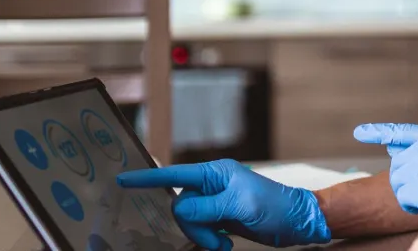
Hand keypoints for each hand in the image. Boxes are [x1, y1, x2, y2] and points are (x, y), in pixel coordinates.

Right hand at [116, 159, 330, 249]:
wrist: (295, 222)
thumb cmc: (274, 206)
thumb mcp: (239, 205)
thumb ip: (206, 207)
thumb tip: (181, 210)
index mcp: (216, 173)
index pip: (175, 174)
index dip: (148, 178)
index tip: (123, 180)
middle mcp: (213, 184)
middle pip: (180, 205)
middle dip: (193, 226)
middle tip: (215, 238)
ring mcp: (216, 202)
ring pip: (189, 220)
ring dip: (202, 236)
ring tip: (222, 244)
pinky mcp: (221, 217)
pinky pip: (200, 229)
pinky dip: (208, 240)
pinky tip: (224, 245)